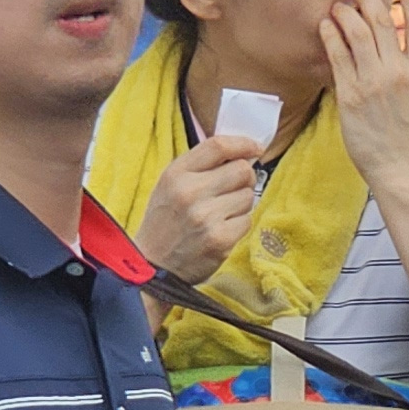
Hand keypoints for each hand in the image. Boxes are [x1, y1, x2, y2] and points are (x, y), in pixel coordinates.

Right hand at [136, 132, 263, 283]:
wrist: (153, 265)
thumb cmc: (165, 222)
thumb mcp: (170, 184)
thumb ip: (200, 166)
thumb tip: (241, 152)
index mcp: (176, 174)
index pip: (218, 146)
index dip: (243, 144)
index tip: (255, 148)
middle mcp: (190, 192)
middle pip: (242, 170)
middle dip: (244, 178)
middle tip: (234, 188)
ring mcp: (206, 217)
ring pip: (248, 196)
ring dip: (241, 203)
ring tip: (221, 213)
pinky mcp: (220, 240)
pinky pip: (247, 221)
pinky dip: (239, 225)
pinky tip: (221, 230)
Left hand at [323, 0, 408, 191]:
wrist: (400, 172)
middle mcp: (397, 72)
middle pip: (382, 20)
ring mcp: (373, 83)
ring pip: (358, 34)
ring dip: (347, 11)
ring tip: (339, 0)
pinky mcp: (351, 96)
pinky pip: (339, 58)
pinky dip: (331, 36)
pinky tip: (326, 24)